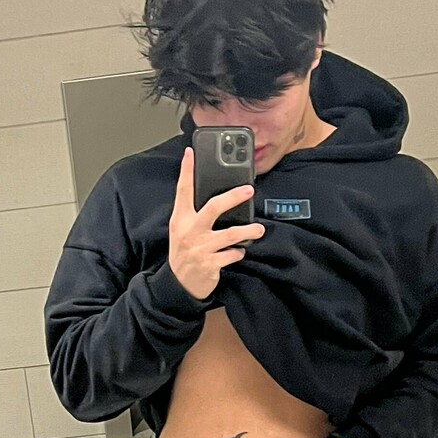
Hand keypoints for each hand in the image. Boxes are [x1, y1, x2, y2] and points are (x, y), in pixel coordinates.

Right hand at [168, 146, 265, 300]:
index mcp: (181, 219)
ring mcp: (200, 248)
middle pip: (213, 207)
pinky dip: (238, 253)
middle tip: (249, 190)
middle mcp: (190, 231)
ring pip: (230, 234)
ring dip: (248, 231)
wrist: (179, 285)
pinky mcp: (210, 264)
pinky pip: (232, 254)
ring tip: (258, 229)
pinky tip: (238, 252)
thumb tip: (218, 196)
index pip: (183, 190)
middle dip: (233, 196)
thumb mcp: (182, 230)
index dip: (186, 171)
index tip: (190, 153)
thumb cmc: (185, 252)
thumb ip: (194, 214)